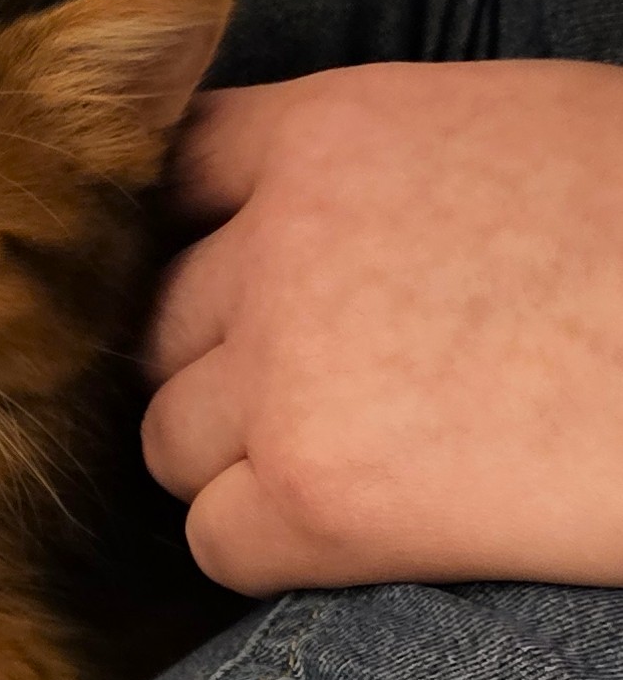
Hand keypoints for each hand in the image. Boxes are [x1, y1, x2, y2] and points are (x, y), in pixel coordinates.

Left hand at [142, 60, 622, 594]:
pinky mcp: (316, 495)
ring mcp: (287, 372)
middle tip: (317, 400)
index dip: (201, 239)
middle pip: (162, 325)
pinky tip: (363, 540)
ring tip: (358, 469)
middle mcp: (280, 246)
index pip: (181, 173)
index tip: (236, 287)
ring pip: (172, 439)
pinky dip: (268, 550)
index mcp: (332, 133)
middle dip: (219, 366)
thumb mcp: (516, 129)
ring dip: (237, 464)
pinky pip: (217, 539)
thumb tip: (324, 207)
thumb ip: (383, 164)